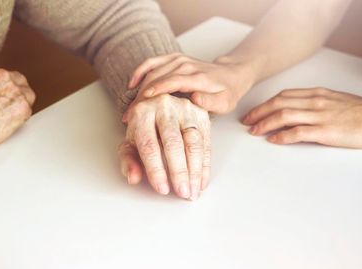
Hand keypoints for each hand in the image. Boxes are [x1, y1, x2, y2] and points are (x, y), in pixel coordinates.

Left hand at [119, 94, 210, 199]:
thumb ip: (128, 161)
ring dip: (195, 171)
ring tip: (193, 191)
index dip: (156, 170)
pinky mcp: (201, 115)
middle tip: (182, 192)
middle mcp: (165, 108)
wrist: (157, 103)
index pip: (149, 145)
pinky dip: (204, 166)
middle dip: (179, 172)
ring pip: (193, 143)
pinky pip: (206, 143)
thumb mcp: (130, 142)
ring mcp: (185, 110)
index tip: (163, 189)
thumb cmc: (144, 127)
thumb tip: (133, 178)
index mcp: (142, 114)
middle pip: (173, 143)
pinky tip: (201, 181)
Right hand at [128, 53, 250, 114]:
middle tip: (131, 115)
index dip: (157, 90)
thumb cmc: (227, 92)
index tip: (142, 102)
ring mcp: (178, 60)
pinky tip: (131, 84)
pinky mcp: (173, 58)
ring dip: (138, 89)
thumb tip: (195, 98)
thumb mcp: (225, 102)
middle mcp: (186, 65)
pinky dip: (140, 71)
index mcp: (198, 77)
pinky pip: (152, 62)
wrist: (231, 74)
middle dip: (142, 96)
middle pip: (158, 78)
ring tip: (130, 107)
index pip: (173, 81)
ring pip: (152, 71)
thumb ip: (211, 101)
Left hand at [244, 88, 361, 148]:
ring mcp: (320, 116)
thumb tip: (296, 112)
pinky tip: (273, 140)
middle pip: (278, 103)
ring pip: (284, 116)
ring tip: (254, 131)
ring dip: (265, 124)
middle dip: (258, 112)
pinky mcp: (324, 131)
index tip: (254, 112)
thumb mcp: (335, 101)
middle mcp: (316, 102)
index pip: (284, 95)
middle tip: (246, 121)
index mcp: (318, 94)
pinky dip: (281, 136)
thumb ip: (315, 104)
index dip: (265, 104)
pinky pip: (297, 132)